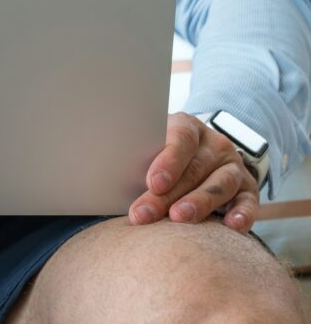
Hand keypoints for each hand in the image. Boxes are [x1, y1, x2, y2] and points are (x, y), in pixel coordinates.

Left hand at [129, 112, 258, 233]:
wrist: (195, 153)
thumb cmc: (158, 154)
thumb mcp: (146, 147)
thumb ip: (134, 157)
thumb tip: (104, 173)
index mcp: (187, 127)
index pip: (180, 139)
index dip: (167, 161)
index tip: (153, 182)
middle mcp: (214, 144)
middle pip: (193, 169)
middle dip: (167, 194)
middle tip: (145, 213)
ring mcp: (233, 165)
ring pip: (220, 184)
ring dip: (199, 203)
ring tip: (178, 218)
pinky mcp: (248, 187)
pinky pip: (249, 201)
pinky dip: (243, 214)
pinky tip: (232, 227)